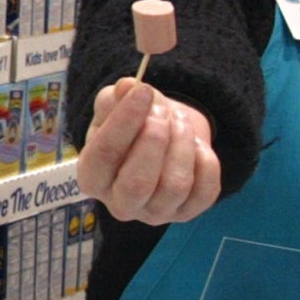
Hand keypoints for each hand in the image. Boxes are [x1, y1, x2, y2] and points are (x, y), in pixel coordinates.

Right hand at [76, 77, 220, 225]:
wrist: (158, 140)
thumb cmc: (128, 125)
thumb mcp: (114, 106)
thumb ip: (116, 97)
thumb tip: (128, 86)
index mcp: (93, 178)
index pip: (103, 155)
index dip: (124, 121)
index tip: (144, 92)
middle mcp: (120, 204)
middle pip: (137, 183)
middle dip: (155, 139)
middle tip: (162, 111)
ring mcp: (155, 213)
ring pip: (174, 186)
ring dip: (182, 144)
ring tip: (179, 121)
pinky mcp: (187, 213)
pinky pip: (205, 191)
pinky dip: (206, 161)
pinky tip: (196, 145)